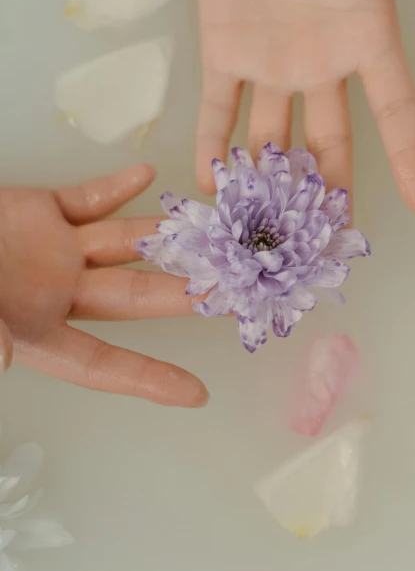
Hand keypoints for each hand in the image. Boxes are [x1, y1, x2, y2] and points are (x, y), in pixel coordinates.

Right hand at [0, 165, 207, 406]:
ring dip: (166, 237)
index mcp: (37, 333)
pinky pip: (89, 199)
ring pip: (123, 244)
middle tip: (235, 290)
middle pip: (133, 296)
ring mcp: (54, 250)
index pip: (103, 364)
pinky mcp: (42, 210)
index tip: (198, 395)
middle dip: (183, 293)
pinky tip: (149, 175)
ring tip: (213, 230)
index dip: (149, 380)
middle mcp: (56, 293)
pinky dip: (117, 188)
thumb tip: (6, 359)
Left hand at [195, 0, 414, 209]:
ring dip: (269, 178)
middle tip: (330, 243)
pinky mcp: (225, 56)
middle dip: (329, 190)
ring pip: (273, 134)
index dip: (409, 155)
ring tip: (263, 226)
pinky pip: (219, 108)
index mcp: (364, 44)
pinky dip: (213, 143)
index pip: (394, 110)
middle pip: (330, 141)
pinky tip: (211, 181)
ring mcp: (270, 68)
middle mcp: (321, 68)